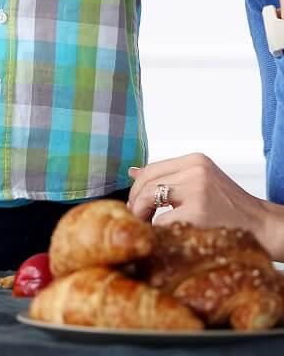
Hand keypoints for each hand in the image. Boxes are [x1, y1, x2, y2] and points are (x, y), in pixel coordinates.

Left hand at [127, 154, 271, 241]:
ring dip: (142, 215)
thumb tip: (133, 171)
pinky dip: (158, 230)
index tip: (135, 202)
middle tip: (136, 217)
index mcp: (195, 161)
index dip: (137, 188)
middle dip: (135, 202)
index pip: (151, 169)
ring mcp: (196, 191)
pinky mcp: (197, 212)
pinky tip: (165, 235)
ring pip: (148, 199)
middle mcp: (195, 171)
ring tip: (147, 225)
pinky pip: (161, 220)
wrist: (263, 226)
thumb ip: (170, 177)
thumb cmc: (231, 208)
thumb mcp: (201, 182)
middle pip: (147, 183)